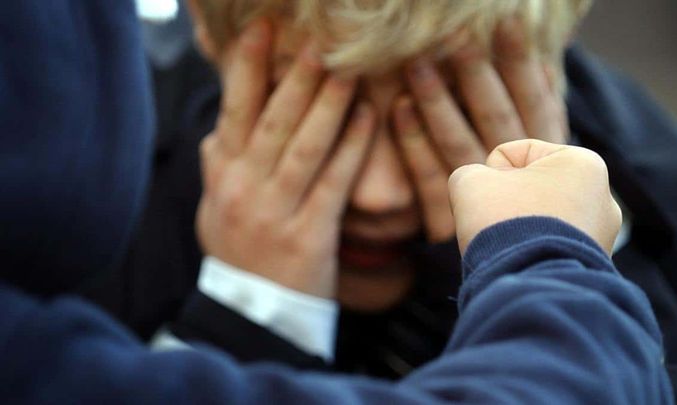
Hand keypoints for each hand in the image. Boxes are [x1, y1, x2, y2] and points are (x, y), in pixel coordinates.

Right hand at [196, 20, 375, 297]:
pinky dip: (352, 148)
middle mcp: (242, 187)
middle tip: (319, 40)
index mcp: (222, 175)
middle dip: (296, 77)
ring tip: (349, 69)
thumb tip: (217, 130)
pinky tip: (369, 119)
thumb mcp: (214, 208)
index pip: (233, 110)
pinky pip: (332, 183)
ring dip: (328, 104)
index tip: (261, 30)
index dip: (247, 67)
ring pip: (304, 147)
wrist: (251, 313)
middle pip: (272, 121)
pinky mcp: (307, 234)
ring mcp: (274, 211)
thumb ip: (217, 166)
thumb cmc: (239, 252)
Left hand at [392, 21, 567, 242]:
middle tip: (455, 36)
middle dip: (476, 75)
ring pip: (459, 143)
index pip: (536, 104)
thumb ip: (543, 118)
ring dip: (437, 102)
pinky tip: (399, 111)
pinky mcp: (452, 222)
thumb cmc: (544, 214)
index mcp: (549, 161)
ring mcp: (485, 201)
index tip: (508, 25)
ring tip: (415, 64)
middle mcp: (519, 178)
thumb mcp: (556, 165)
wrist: (530, 276)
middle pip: (495, 118)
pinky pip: (430, 179)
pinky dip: (414, 145)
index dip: (521, 64)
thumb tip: (546, 65)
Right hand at [449, 139, 621, 255]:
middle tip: (499, 226)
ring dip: (517, 230)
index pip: (513, 155)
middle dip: (507, 205)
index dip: (490, 176)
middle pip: (529, 189)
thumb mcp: (470, 181)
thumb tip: (482, 195)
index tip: (494, 201)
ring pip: (537, 221)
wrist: (530, 287)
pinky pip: (546, 249)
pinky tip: (525, 266)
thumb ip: (470, 173)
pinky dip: (531, 254)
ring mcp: (601, 237)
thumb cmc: (504, 224)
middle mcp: (603, 198)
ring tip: (512, 248)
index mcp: (583, 163)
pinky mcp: (593, 267)